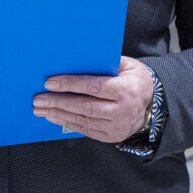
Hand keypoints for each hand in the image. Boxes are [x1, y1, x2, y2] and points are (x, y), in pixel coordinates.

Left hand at [34, 56, 154, 142]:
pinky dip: (67, 123)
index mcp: (125, 90)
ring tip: (40, 108)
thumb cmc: (136, 81)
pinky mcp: (111, 136)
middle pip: (85, 106)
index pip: (94, 87)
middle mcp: (122, 110)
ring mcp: (117, 126)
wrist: (154, 106)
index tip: (50, 82)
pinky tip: (53, 116)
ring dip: (58, 113)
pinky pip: (85, 130)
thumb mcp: (129, 66)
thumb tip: (79, 57)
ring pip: (83, 119)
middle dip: (58, 102)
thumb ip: (107, 62)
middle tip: (38, 99)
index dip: (70, 84)